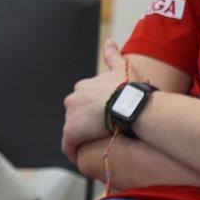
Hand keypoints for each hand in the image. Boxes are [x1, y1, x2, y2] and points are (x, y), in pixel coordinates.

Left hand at [61, 40, 126, 161]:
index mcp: (82, 87)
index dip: (94, 113)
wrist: (130, 105)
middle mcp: (72, 100)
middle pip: (77, 117)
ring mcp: (70, 117)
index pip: (84, 103)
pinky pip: (69, 147)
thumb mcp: (122, 68)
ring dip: (83, 139)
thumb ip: (113, 55)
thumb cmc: (130, 89)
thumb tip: (109, 41)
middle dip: (87, 126)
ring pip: (74, 131)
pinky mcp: (71, 133)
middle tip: (104, 135)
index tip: (104, 120)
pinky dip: (74, 153)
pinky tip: (83, 159)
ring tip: (98, 147)